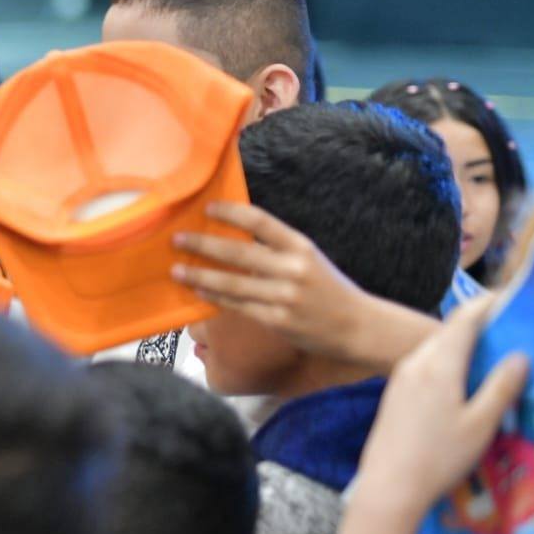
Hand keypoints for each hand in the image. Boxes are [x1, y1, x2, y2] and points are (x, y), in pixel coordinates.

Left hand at [172, 202, 424, 363]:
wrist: (357, 326)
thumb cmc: (326, 288)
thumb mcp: (307, 258)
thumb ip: (275, 248)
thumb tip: (229, 236)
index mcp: (300, 246)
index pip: (260, 221)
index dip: (231, 212)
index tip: (207, 207)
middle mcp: (293, 268)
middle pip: (239, 253)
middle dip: (203, 245)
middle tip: (176, 239)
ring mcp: (285, 296)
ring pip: (233, 283)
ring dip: (200, 275)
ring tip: (176, 269)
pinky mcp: (278, 320)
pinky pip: (239, 306)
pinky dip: (215, 297)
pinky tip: (198, 290)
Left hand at [356, 297, 528, 514]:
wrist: (389, 485)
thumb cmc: (440, 456)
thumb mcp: (481, 424)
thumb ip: (501, 387)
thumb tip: (519, 355)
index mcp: (438, 364)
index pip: (463, 321)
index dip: (486, 305)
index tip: (506, 298)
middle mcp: (414, 363)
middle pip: (448, 333)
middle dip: (478, 327)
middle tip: (506, 330)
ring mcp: (400, 378)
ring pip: (435, 350)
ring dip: (461, 347)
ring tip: (490, 356)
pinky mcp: (394, 394)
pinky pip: (425, 367)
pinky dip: (447, 364)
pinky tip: (461, 383)